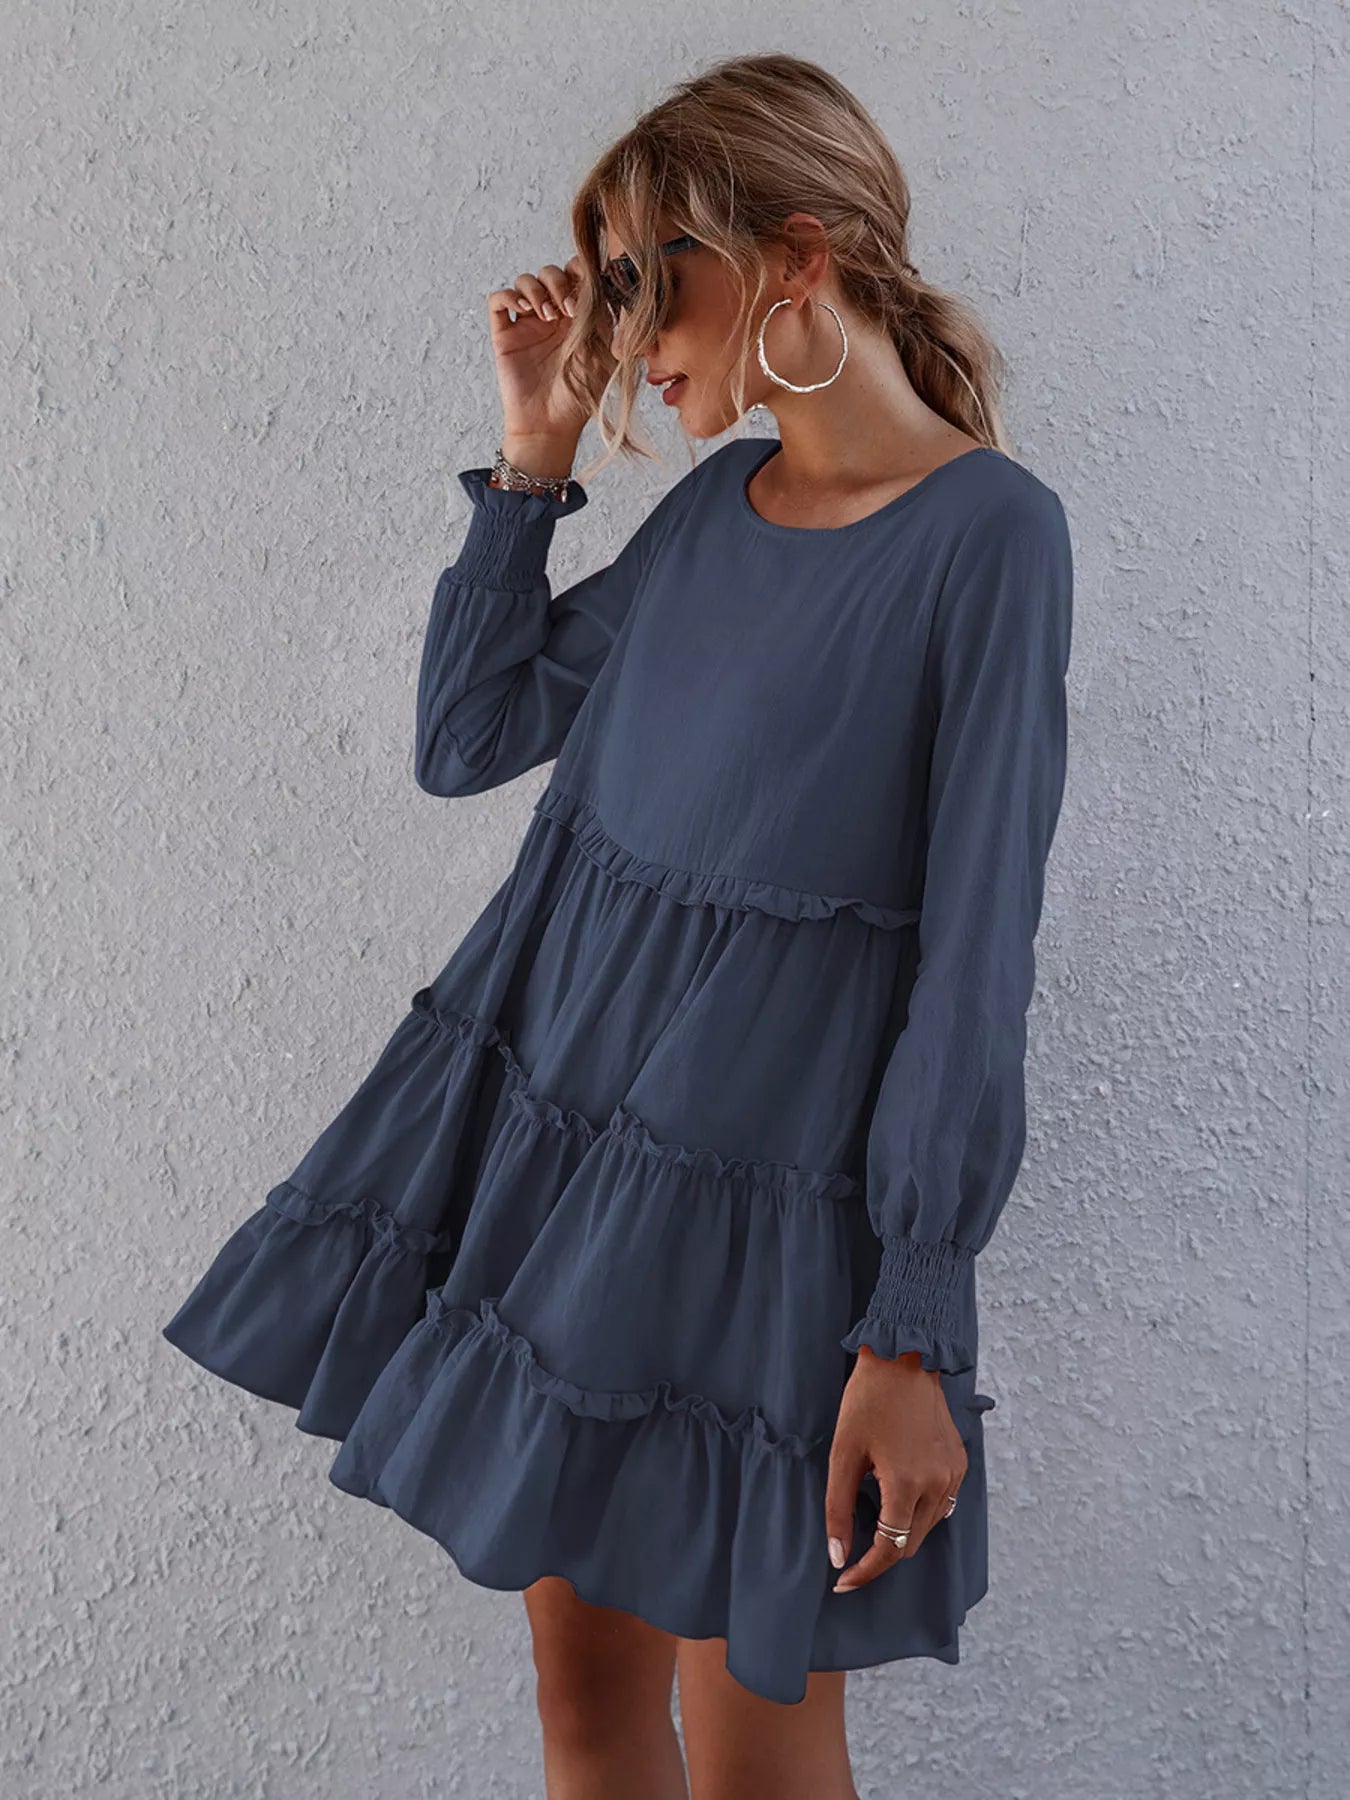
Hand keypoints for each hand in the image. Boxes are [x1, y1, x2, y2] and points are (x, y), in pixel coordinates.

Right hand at [486, 254, 610, 447]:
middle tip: (568, 310)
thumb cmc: (580, 398)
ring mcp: (527, 324)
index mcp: (578, 317)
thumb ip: (611, 322)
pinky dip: (509, 296)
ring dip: (537, 290)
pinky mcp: (505, 335)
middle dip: (560, 283)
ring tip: (547, 316)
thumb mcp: (606, 357)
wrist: (551, 426)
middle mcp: (552, 316)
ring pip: (525, 281)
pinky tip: (525, 310)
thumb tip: (612, 288)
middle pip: (551, 272)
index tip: (587, 289)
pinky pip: (498, 300)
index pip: (576, 275)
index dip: (580, 270)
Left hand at [824, 1346, 968, 1592]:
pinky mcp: (960, 1464)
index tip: (843, 1581)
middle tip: (852, 1557)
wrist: (905, 1359)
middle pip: (910, 1544)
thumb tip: (838, 1555)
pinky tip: (898, 1501)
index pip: (889, 1549)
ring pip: (928, 1528)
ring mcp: (953, 1475)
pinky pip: (941, 1505)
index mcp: (906, 1483)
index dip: (865, 1571)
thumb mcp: (843, 1453)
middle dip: (881, 1555)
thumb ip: (839, 1508)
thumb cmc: (867, 1401)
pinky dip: (919, 1513)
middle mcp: (937, 1485)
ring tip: (873, 1523)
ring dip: (901, 1535)